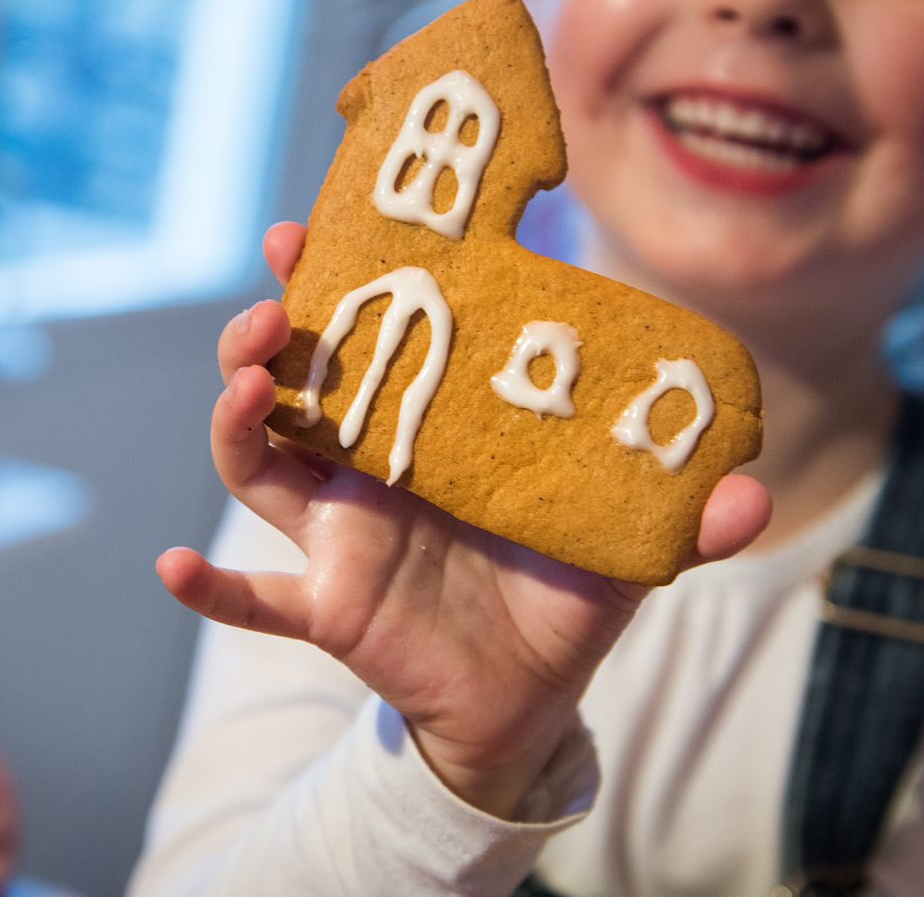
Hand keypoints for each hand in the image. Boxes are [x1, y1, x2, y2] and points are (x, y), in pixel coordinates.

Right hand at [157, 222, 771, 817]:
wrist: (529, 698)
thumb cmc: (562, 588)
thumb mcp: (627, 539)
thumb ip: (683, 515)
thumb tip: (753, 492)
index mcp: (426, 423)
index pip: (365, 332)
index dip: (332, 277)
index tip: (312, 224)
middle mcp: (364, 465)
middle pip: (290, 381)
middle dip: (268, 330)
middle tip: (276, 294)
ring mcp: (337, 533)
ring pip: (258, 464)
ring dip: (235, 418)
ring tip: (247, 380)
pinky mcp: (331, 606)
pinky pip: (256, 602)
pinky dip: (210, 591)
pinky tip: (171, 570)